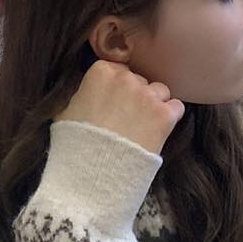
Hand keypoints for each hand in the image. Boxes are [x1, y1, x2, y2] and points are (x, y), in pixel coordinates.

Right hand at [56, 60, 182, 153]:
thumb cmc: (76, 143)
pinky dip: (170, 118)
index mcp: (101, 72)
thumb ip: (83, 94)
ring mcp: (147, 96)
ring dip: (154, 105)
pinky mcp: (164, 115)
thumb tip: (89, 94)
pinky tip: (158, 131)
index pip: (118, 69)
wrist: (94, 172)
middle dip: (135, 96)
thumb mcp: (66, 110)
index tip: (114, 102)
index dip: (117, 88)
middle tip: (127, 118)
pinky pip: (176, 107)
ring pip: (160, 91)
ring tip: (143, 126)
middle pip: (139, 80)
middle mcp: (127, 78)